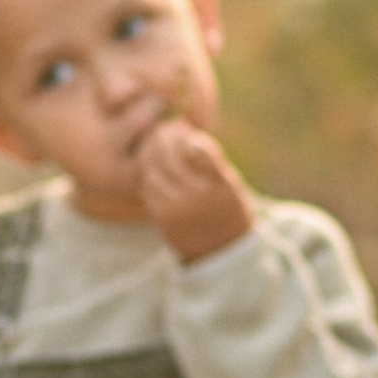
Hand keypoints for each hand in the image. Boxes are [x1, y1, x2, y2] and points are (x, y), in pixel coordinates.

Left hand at [138, 117, 255, 263]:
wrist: (221, 250)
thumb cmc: (226, 205)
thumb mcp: (230, 180)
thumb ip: (208, 157)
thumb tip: (180, 127)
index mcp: (221, 186)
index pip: (201, 153)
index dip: (188, 137)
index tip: (187, 128)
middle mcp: (198, 198)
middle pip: (170, 156)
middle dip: (166, 136)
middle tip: (166, 127)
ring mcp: (177, 209)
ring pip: (154, 168)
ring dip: (151, 149)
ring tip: (156, 140)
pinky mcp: (161, 217)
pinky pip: (147, 185)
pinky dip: (147, 168)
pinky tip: (152, 161)